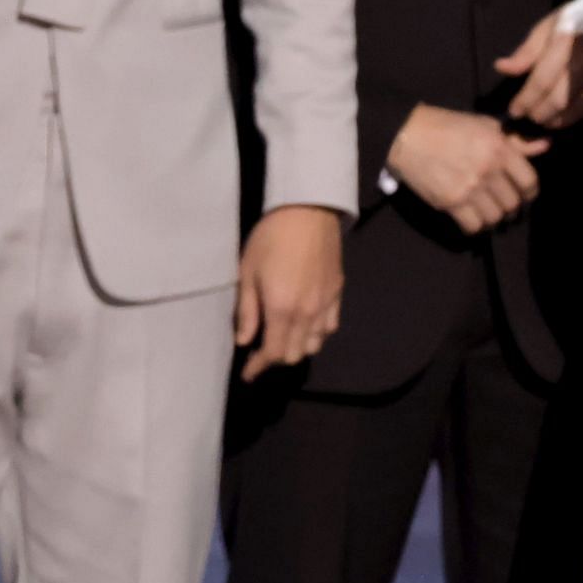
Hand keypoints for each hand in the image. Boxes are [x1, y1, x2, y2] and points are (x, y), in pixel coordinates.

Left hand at [235, 205, 342, 380]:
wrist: (308, 210)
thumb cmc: (270, 238)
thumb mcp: (248, 272)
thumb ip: (247, 311)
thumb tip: (244, 340)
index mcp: (282, 309)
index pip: (273, 353)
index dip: (259, 367)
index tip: (247, 373)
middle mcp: (308, 313)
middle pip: (296, 354)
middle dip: (276, 358)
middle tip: (261, 351)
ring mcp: (326, 303)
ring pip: (316, 344)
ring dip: (298, 347)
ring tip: (284, 337)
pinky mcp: (338, 291)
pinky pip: (331, 325)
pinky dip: (317, 333)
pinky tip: (306, 324)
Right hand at [386, 104, 546, 233]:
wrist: (410, 136)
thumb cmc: (450, 126)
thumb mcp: (487, 126)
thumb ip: (517, 141)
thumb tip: (546, 146)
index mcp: (499, 149)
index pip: (529, 181)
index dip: (531, 191)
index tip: (525, 193)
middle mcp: (488, 170)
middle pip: (513, 203)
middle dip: (512, 206)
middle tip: (505, 203)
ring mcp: (469, 188)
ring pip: (496, 217)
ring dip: (494, 217)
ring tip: (488, 210)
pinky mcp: (450, 202)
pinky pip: (474, 226)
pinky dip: (476, 226)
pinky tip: (472, 217)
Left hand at [494, 0, 582, 128]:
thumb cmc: (581, 16)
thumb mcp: (550, 24)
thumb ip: (527, 50)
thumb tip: (502, 68)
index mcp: (566, 42)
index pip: (541, 80)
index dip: (525, 100)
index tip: (514, 110)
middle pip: (559, 100)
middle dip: (539, 114)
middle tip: (529, 117)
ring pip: (578, 109)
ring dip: (558, 120)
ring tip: (545, 120)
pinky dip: (578, 116)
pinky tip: (568, 115)